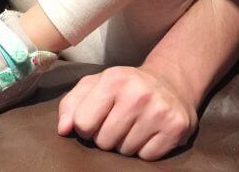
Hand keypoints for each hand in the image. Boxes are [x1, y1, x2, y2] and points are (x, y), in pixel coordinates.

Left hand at [57, 66, 198, 160]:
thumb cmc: (125, 86)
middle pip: (103, 141)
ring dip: (125, 143)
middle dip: (106, 136)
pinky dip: (144, 150)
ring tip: (134, 125)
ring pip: (125, 151)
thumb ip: (72, 104)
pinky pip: (146, 157)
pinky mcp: (175, 128)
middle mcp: (137, 94)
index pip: (83, 123)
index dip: (86, 126)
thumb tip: (63, 130)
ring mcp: (159, 111)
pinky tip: (149, 132)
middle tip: (118, 122)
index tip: (96, 118)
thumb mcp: (96, 85)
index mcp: (113, 80)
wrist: (171, 82)